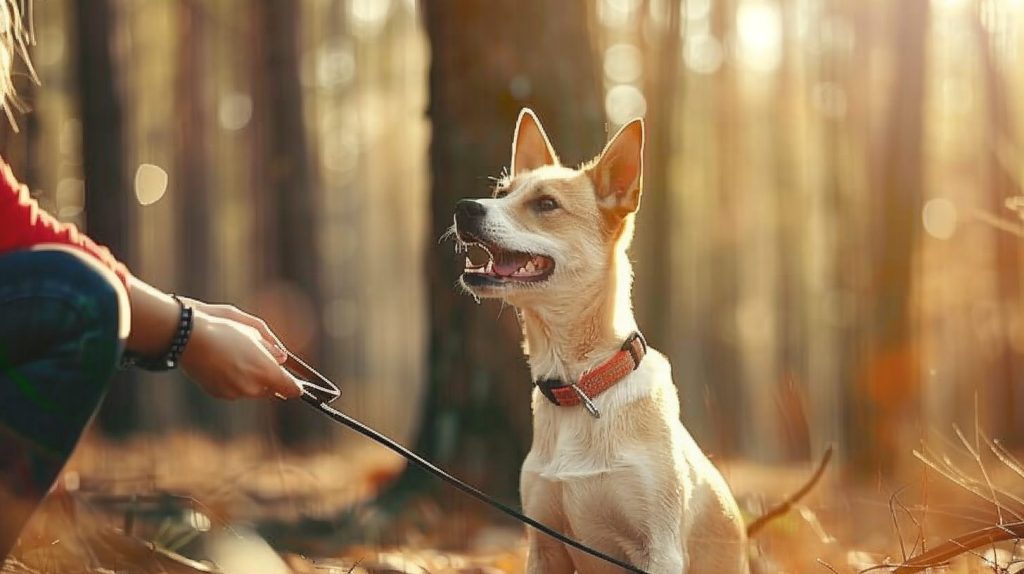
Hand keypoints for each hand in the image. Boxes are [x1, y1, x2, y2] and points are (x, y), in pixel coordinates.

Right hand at [179, 308, 301, 399]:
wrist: (189, 337)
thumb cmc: (224, 330)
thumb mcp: (254, 332)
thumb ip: (271, 348)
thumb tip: (281, 358)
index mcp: (266, 372)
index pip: (291, 389)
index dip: (294, 387)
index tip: (297, 384)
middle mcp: (253, 387)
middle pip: (271, 391)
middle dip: (270, 380)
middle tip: (262, 363)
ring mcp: (235, 393)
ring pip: (252, 391)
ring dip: (251, 380)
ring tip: (239, 359)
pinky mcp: (219, 393)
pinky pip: (234, 391)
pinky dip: (234, 382)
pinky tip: (225, 365)